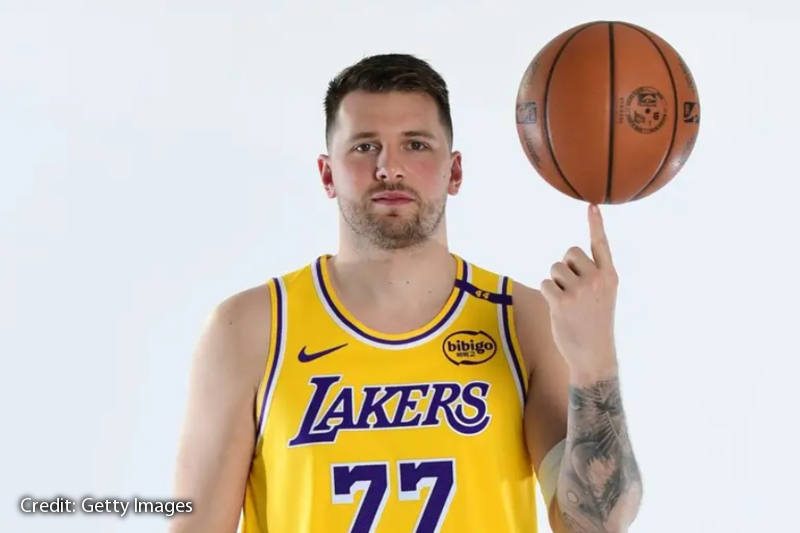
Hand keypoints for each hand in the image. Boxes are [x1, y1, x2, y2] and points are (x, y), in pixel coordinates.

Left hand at [540, 204, 618, 375]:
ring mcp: (580, 290)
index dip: (596, 224)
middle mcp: (597, 279)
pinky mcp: (562, 301)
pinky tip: (559, 310)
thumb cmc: (594, 323)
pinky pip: (545, 284)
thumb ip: (593, 275)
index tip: (592, 206)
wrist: (594, 354)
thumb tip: (567, 260)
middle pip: (569, 253)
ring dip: (555, 283)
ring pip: (554, 268)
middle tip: (573, 291)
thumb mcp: (604, 296)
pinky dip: (547, 294)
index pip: (601, 244)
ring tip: (567, 302)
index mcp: (609, 276)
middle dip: (565, 268)